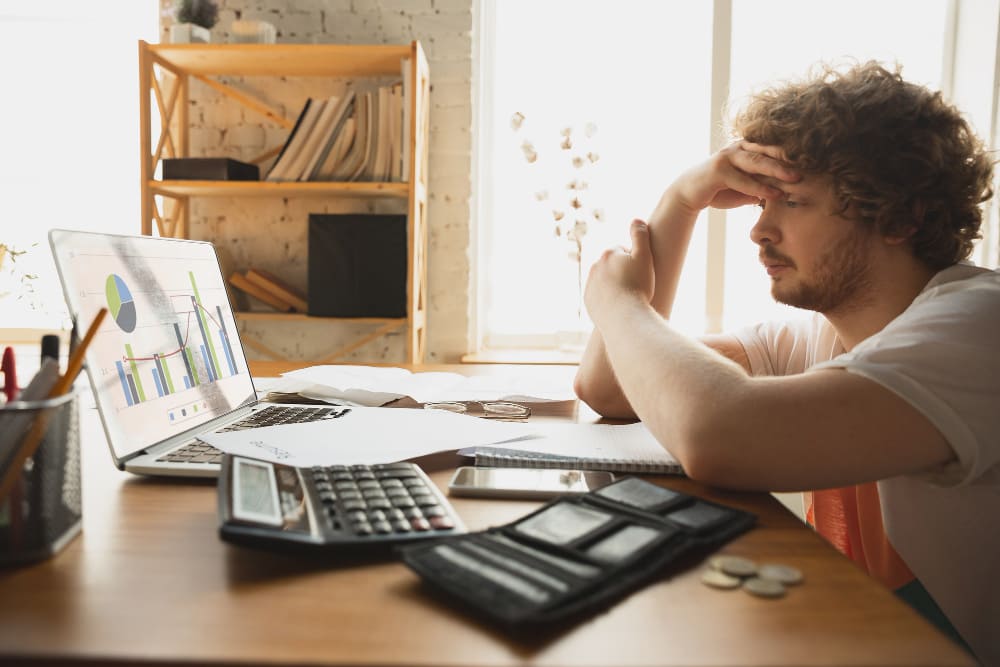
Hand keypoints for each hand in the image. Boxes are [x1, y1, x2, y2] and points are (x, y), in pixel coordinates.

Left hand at [584, 219, 654, 324]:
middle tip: (636, 285)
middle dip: (622, 271)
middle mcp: (595, 267)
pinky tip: (619, 305)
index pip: (622, 251)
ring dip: (614, 285)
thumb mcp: (644, 257)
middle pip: (612, 265)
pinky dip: (608, 298)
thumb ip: (640, 236)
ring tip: (629, 297)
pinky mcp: (588, 301)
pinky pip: (600, 296)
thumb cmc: (637, 286)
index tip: (641, 271)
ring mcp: (590, 285)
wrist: (623, 317)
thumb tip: (636, 220)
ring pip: (605, 281)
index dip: (634, 261)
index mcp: (608, 254)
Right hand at [670, 141, 800, 213]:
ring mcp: (727, 157)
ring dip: (778, 170)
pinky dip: (760, 187)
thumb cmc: (719, 189)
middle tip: (812, 166)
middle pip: (768, 151)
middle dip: (790, 159)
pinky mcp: (718, 171)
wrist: (689, 194)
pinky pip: (743, 179)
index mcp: (747, 147)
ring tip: (796, 178)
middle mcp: (738, 147)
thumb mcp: (746, 187)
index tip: (815, 162)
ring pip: (757, 162)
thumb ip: (763, 185)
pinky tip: (774, 194)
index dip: (793, 154)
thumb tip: (787, 191)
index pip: (773, 148)